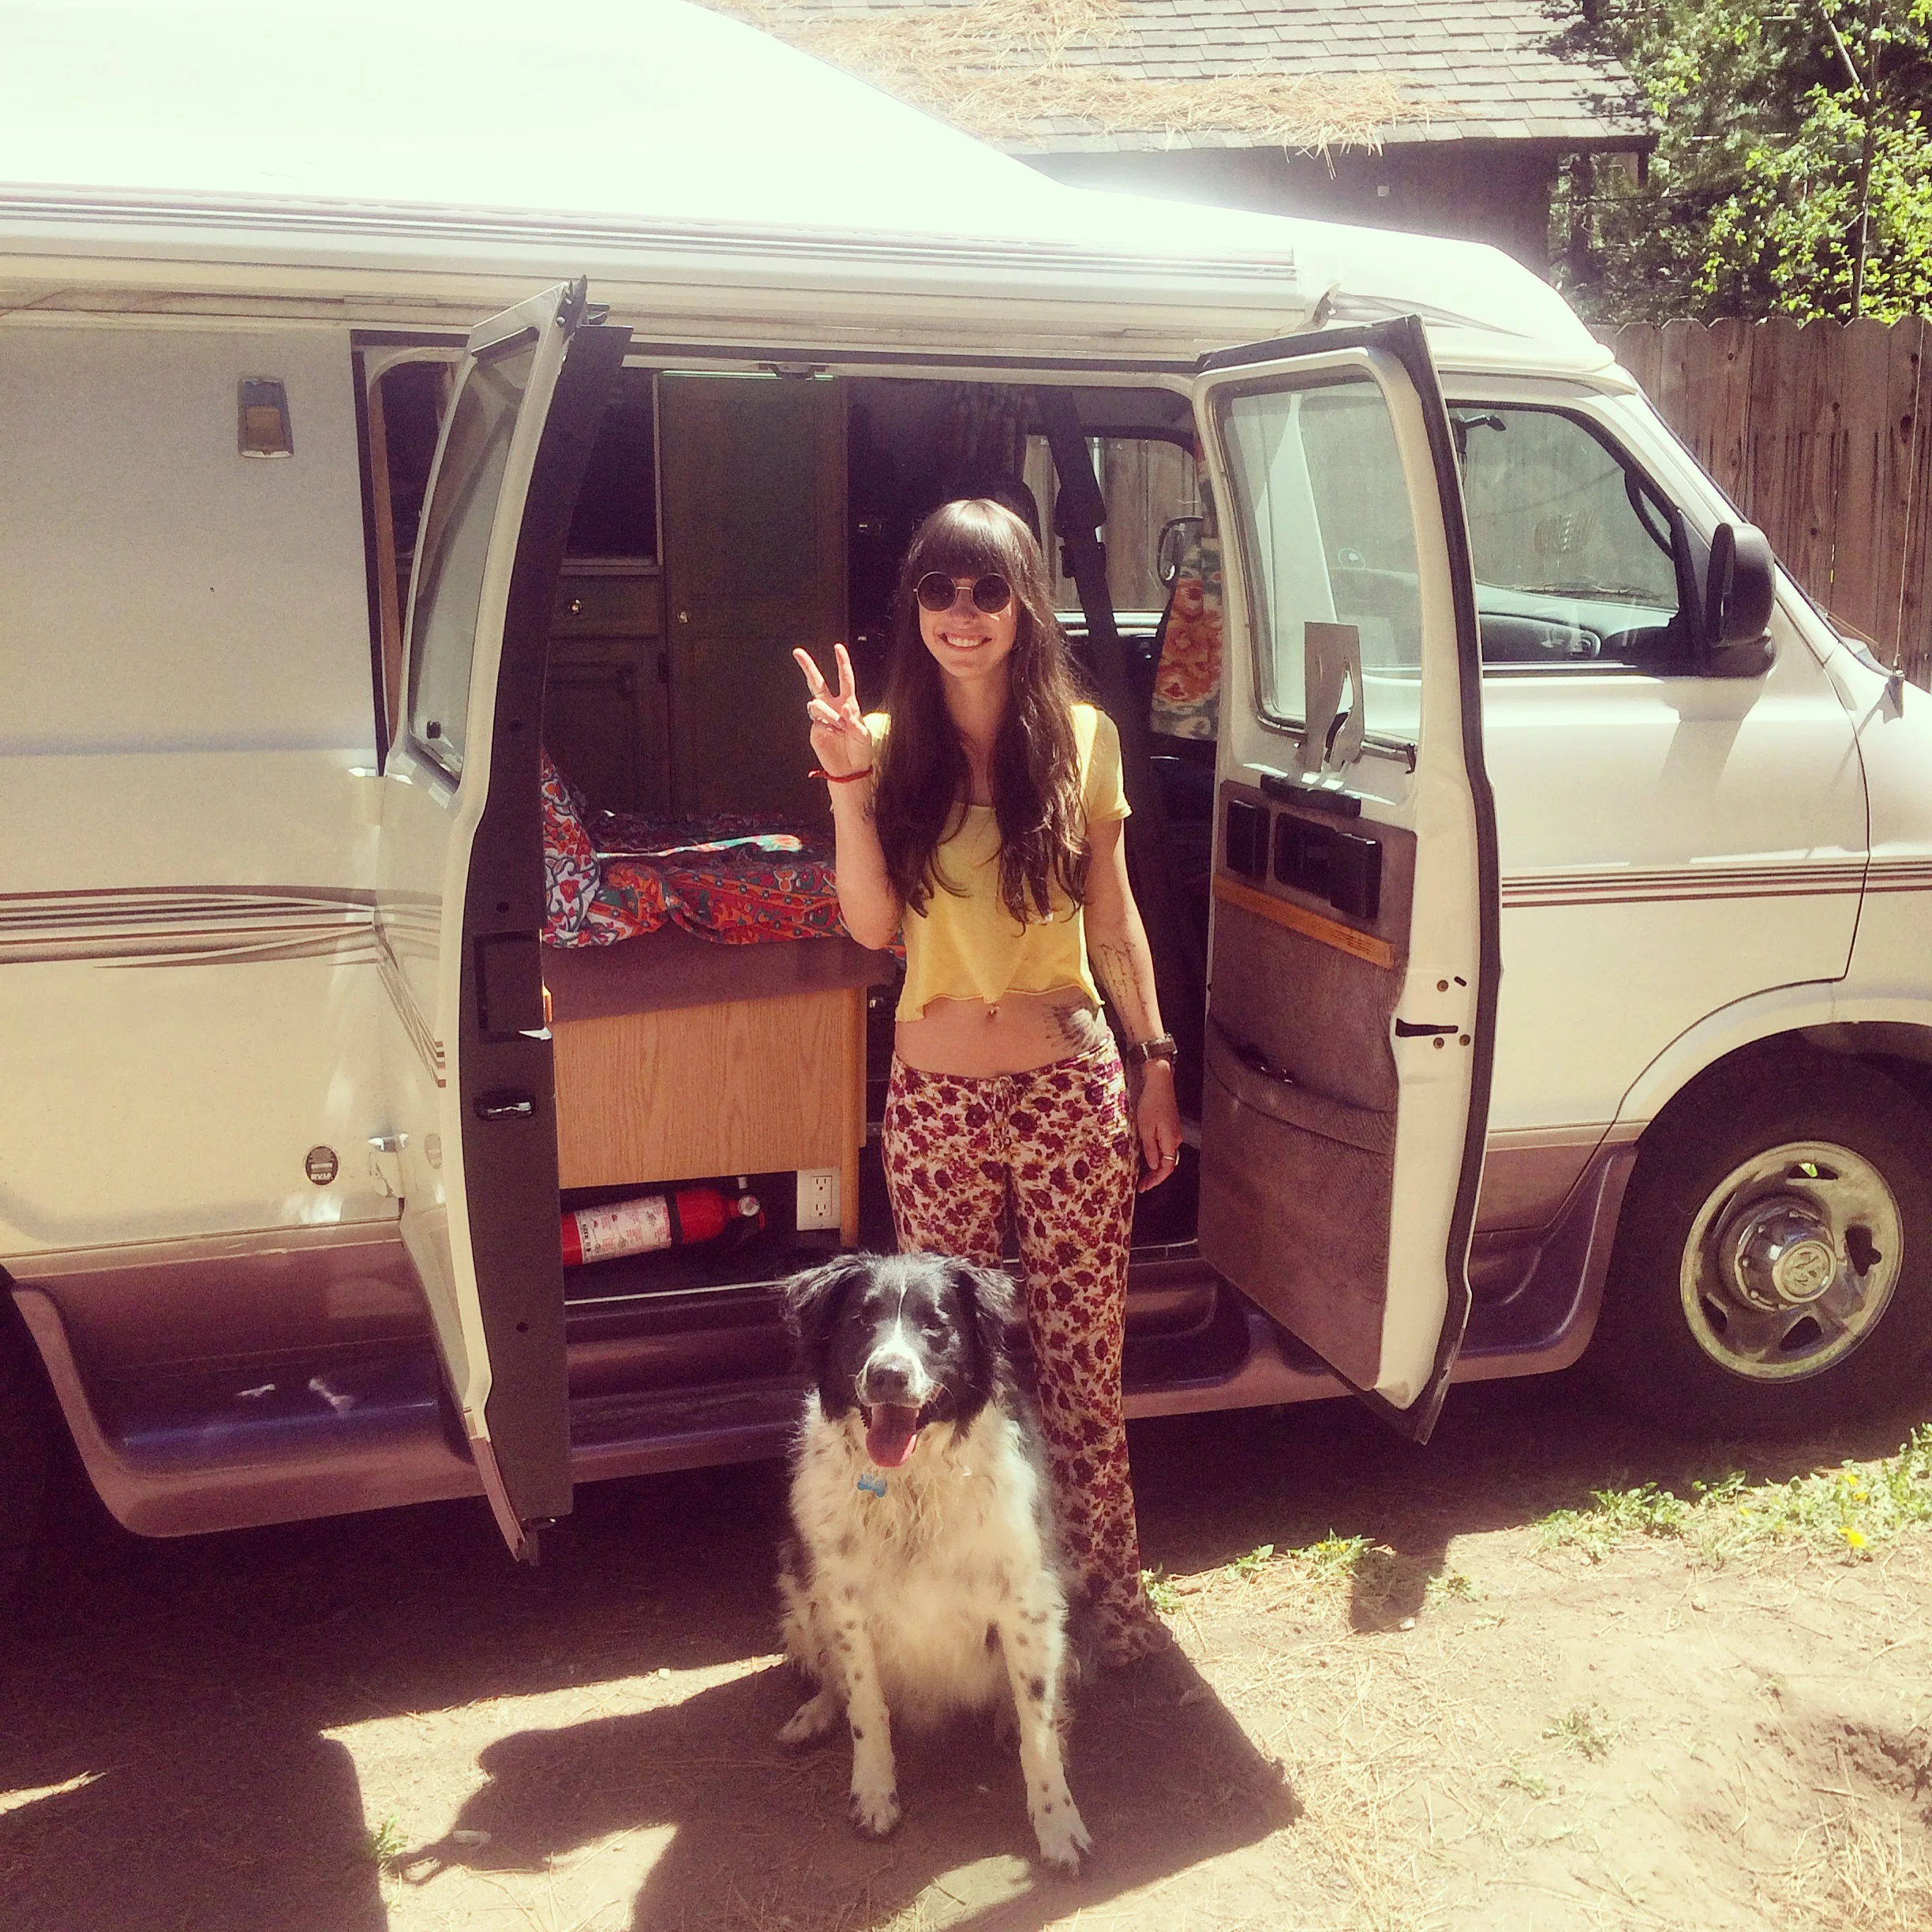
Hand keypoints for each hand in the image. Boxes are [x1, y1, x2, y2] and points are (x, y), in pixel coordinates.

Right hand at [793, 642, 874, 778]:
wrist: (850, 769)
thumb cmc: (861, 750)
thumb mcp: (864, 735)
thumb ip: (855, 720)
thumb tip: (844, 709)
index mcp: (848, 703)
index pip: (845, 679)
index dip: (842, 663)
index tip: (838, 647)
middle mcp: (833, 707)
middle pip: (817, 682)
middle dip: (808, 666)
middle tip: (797, 652)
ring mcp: (822, 717)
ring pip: (818, 704)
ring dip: (830, 714)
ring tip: (840, 728)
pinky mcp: (815, 729)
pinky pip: (817, 721)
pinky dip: (827, 727)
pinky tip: (834, 735)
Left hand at [1134, 1060, 1183, 1191]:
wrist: (1160, 1082)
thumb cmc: (1151, 1103)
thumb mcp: (1145, 1128)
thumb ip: (1150, 1148)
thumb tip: (1154, 1166)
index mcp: (1171, 1141)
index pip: (1167, 1168)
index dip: (1156, 1180)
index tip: (1144, 1187)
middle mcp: (1176, 1139)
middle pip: (1168, 1164)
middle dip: (1155, 1177)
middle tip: (1141, 1185)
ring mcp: (1174, 1133)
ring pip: (1167, 1156)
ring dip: (1156, 1168)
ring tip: (1143, 1176)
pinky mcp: (1170, 1127)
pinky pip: (1165, 1148)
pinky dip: (1157, 1157)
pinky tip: (1147, 1159)